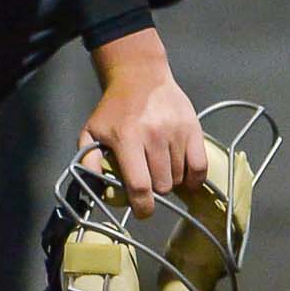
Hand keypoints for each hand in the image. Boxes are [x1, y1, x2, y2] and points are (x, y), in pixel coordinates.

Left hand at [83, 28, 206, 218]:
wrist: (141, 77)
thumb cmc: (113, 109)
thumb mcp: (91, 131)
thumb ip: (89, 160)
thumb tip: (93, 187)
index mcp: (127, 138)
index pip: (139, 184)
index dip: (142, 206)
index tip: (142, 213)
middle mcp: (154, 136)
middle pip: (162, 184)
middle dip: (154, 191)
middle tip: (148, 183)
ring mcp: (176, 132)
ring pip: (179, 177)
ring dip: (171, 182)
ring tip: (160, 171)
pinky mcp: (194, 129)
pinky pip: (200, 166)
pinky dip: (193, 177)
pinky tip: (183, 176)